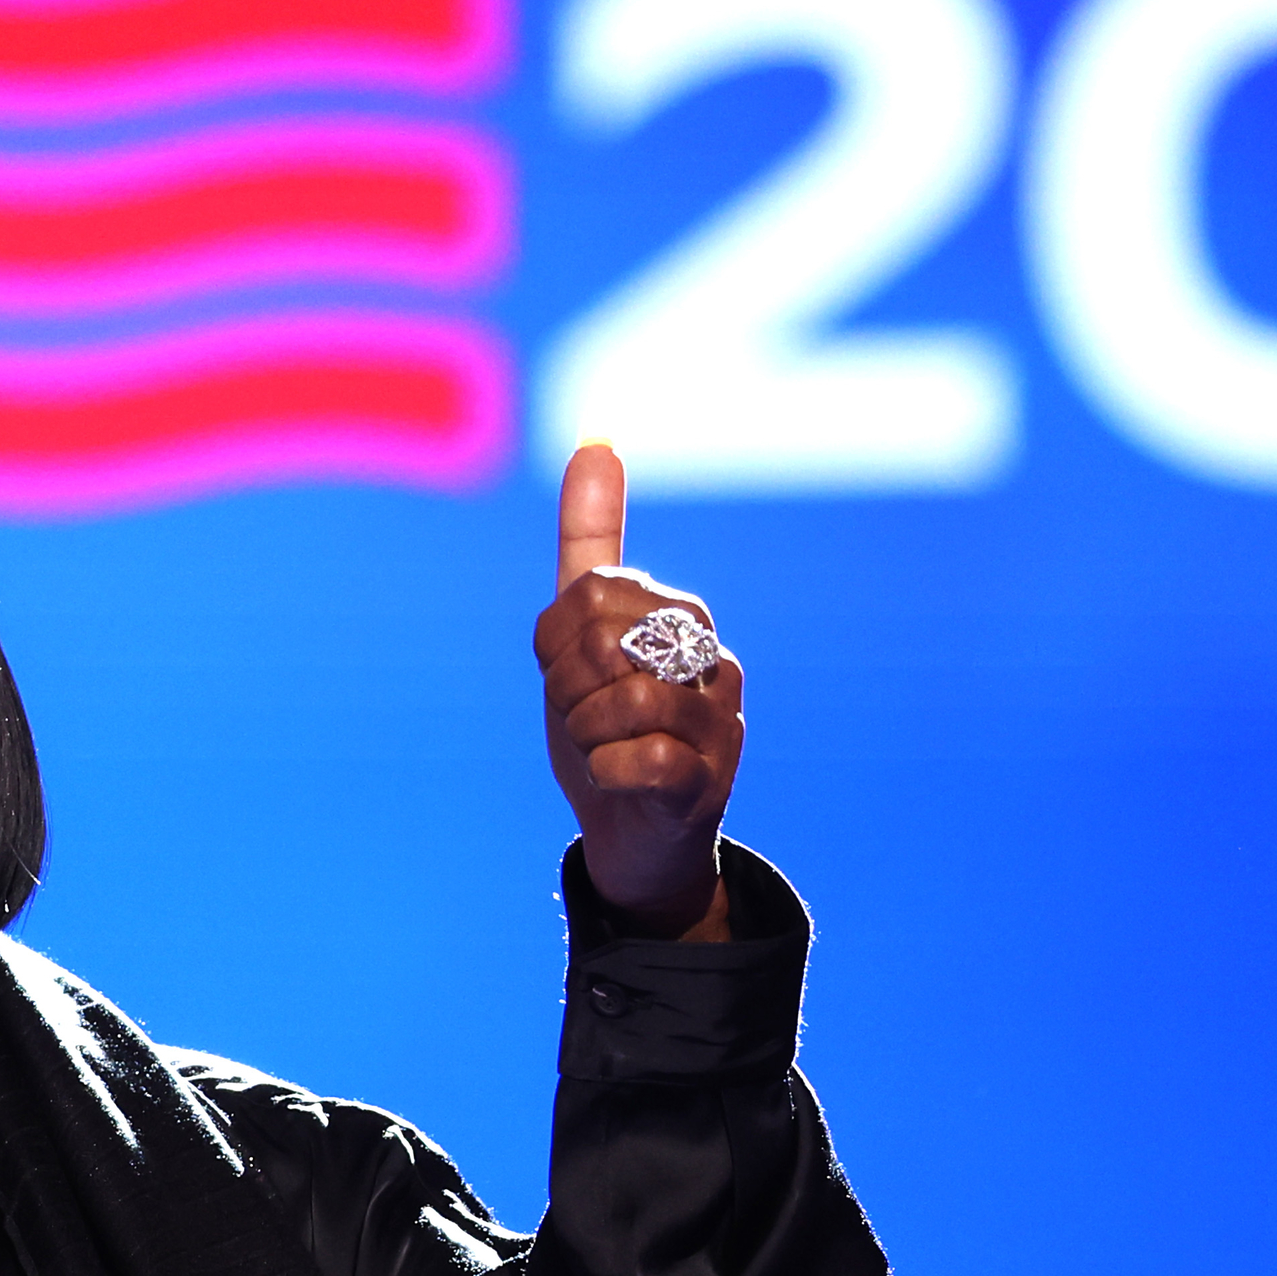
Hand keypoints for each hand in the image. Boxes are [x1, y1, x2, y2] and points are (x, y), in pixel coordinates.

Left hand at [532, 442, 740, 939]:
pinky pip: (644, 758)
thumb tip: (598, 439)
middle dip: (571, 688)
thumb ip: (592, 544)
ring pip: (627, 699)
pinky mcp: (710, 779)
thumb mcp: (581, 636)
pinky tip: (618, 780)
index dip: (557, 646)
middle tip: (586, 719)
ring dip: (588, 734)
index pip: (588, 594)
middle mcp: (710, 658)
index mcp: (679, 614)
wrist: (633, 836)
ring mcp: (718, 719)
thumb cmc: (606, 731)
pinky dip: (609, 772)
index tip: (573, 679)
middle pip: (606, 638)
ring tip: (604, 750)